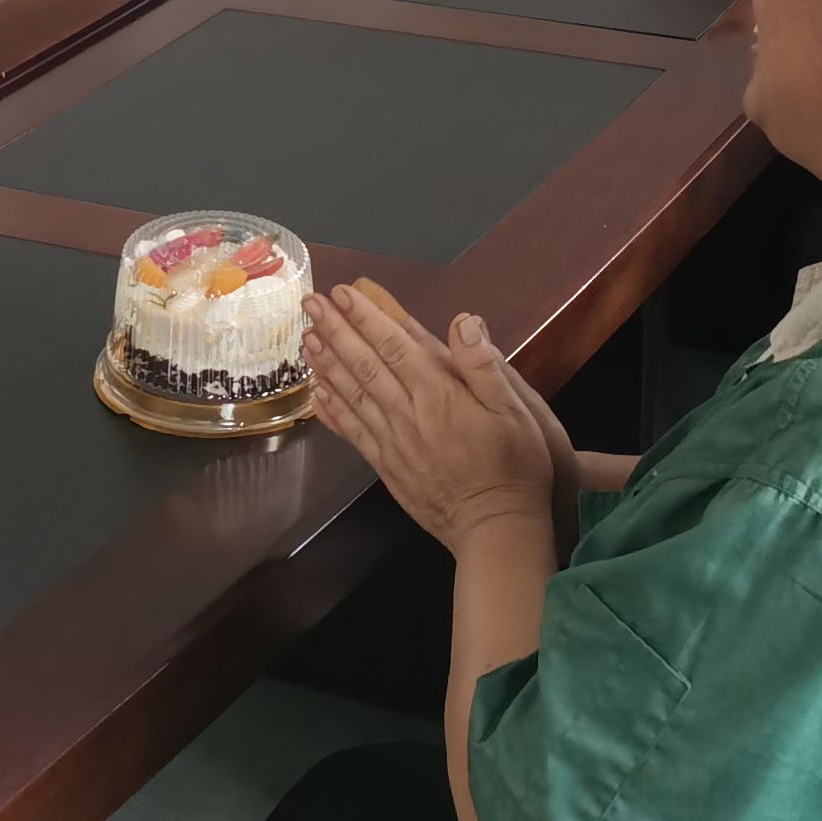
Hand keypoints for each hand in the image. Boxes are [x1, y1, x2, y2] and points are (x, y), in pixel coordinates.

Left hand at [305, 284, 556, 554]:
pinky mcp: (387, 466)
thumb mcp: (514, 410)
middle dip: (336, 331)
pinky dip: (333, 411)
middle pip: (365, 365)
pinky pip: (353, 432)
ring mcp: (394, 442)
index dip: (367, 317)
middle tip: (310, 303)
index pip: (395, 346)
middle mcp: (408, 415)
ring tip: (307, 338)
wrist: (496, 528)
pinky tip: (318, 394)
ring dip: (328, 364)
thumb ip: (484, 365)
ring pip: (353, 395)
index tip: (343, 293)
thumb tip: (464, 321)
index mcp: (439, 395)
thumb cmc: (513, 465)